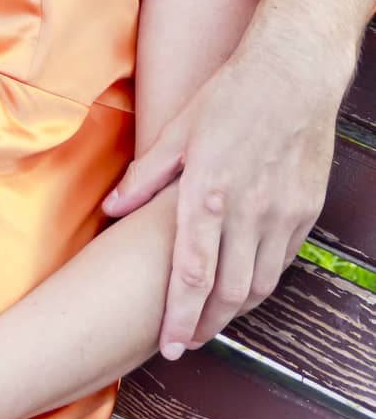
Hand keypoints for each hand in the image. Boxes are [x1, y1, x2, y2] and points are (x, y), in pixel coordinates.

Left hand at [103, 50, 337, 355]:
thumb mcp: (178, 131)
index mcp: (208, 191)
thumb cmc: (230, 96)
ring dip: (233, 309)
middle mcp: (248, 210)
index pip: (191, 272)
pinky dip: (262, 280)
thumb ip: (144, 177)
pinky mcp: (305, 211)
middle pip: (227, 291)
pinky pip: (283, 261)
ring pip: (259, 284)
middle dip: (204, 325)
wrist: (293, 73)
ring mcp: (281, 214)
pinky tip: (245, 283)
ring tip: (211, 320)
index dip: (179, 315)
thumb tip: (112, 210)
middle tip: (186, 342)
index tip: (169, 345)